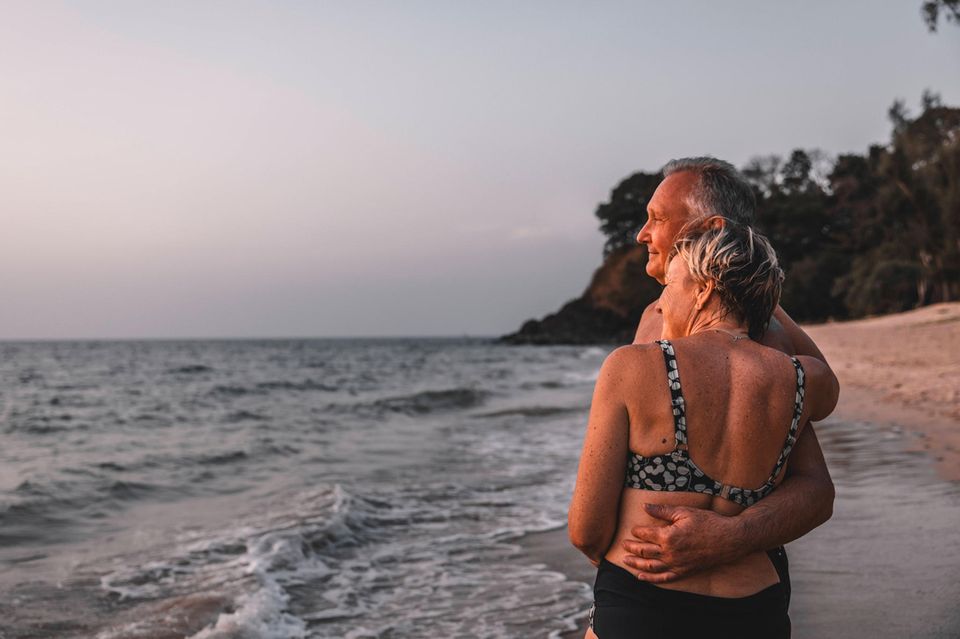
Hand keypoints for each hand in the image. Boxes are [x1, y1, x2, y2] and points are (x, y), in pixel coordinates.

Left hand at [620, 503, 745, 582]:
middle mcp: (670, 553)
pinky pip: (664, 578)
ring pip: (650, 567)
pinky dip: (651, 579)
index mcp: (668, 536)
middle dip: (631, 547)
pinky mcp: (684, 572)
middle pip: (644, 551)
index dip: (636, 532)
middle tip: (622, 544)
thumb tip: (644, 506)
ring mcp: (677, 565)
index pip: (645, 535)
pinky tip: (641, 577)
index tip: (632, 529)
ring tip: (625, 560)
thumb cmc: (708, 522)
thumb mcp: (685, 512)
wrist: (729, 539)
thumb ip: (662, 510)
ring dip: (636, 564)